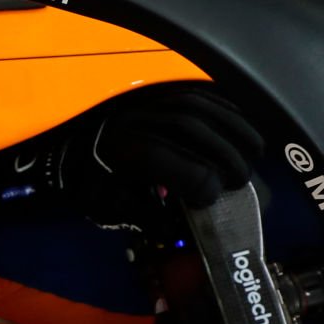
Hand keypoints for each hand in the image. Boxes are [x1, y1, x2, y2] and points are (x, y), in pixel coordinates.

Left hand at [77, 84, 264, 217]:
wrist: (72, 144)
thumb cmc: (91, 180)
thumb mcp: (107, 207)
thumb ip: (143, 218)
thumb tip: (178, 232)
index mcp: (119, 150)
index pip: (167, 162)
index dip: (198, 184)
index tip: (212, 199)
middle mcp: (137, 119)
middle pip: (192, 132)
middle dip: (225, 160)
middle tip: (240, 182)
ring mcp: (152, 100)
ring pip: (203, 110)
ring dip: (235, 134)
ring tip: (250, 158)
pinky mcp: (164, 91)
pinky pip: (204, 95)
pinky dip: (229, 113)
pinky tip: (241, 132)